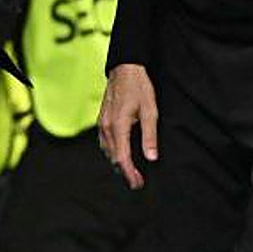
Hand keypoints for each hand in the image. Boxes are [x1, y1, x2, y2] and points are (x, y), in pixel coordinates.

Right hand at [98, 64, 157, 189]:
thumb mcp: (150, 110)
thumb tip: (151, 157)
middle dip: (125, 171)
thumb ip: (150, 136)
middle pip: (113, 157)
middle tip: (138, 182)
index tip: (138, 183)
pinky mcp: (102, 119)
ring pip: (107, 150)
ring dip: (117, 163)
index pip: (122, 157)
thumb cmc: (138, 87)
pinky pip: (104, 142)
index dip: (130, 173)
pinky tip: (120, 154)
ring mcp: (102, 122)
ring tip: (131, 171)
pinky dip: (112, 152)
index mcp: (118, 125)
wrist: (124, 68)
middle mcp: (106, 126)